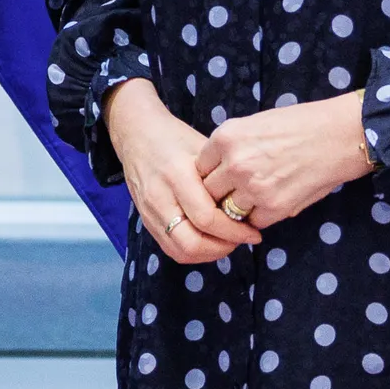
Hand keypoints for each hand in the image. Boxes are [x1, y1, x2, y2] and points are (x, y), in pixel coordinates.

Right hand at [104, 80, 257, 264]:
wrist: (136, 135)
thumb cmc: (175, 137)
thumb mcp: (203, 148)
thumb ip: (222, 177)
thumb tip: (250, 205)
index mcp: (177, 175)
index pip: (207, 218)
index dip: (234, 231)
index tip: (253, 232)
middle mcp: (160, 197)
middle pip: (191, 242)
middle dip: (222, 248)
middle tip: (240, 239)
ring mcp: (149, 211)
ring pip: (179, 251)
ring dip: (207, 253)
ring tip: (226, 242)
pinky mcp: (145, 220)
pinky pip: (170, 248)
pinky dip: (193, 252)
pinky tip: (208, 241)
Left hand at [196, 93, 372, 231]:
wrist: (339, 135)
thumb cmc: (299, 125)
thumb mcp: (253, 125)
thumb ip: (230, 148)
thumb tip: (215, 172)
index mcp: (225, 138)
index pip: (198, 168)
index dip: (210, 175)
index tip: (221, 177)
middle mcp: (234, 164)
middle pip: (208, 192)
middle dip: (219, 195)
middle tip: (234, 193)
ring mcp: (253, 188)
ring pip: (227, 211)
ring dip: (237, 209)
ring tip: (254, 198)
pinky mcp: (274, 207)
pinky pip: (252, 221)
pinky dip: (259, 217)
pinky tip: (271, 204)